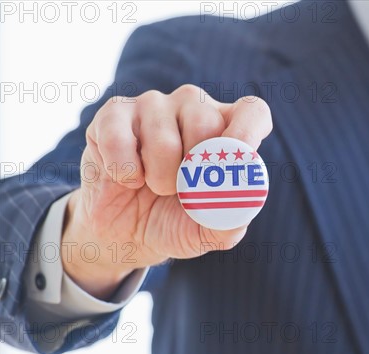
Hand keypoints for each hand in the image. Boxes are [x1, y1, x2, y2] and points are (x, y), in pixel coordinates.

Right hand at [62, 85, 272, 298]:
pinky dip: (124, 171)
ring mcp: (154, 105)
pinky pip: (120, 138)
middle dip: (193, 171)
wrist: (123, 233)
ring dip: (158, 178)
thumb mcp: (205, 234)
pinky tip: (127, 178)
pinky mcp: (115, 112)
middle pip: (206, 121)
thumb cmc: (172, 223)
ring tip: (154, 186)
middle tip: (182, 192)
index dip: (248, 132)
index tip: (236, 162)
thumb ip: (229, 223)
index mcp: (226, 131)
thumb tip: (245, 203)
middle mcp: (194, 108)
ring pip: (163, 137)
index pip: (253, 112)